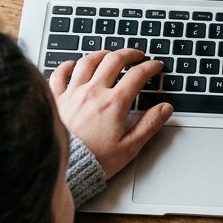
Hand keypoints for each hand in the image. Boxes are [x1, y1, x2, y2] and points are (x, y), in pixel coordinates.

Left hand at [49, 49, 172, 179]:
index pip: (137, 75)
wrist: (66, 168)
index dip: (150, 67)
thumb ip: (149, 125)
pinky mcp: (57, 99)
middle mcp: (93, 92)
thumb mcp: (129, 147)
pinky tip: (72, 64)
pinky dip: (67, 65)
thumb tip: (164, 109)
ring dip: (101, 55)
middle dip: (129, 54)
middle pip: (113, 60)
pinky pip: (59, 74)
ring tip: (109, 55)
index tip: (156, 66)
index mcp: (114, 103)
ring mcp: (73, 93)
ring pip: (87, 62)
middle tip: (137, 55)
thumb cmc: (95, 161)